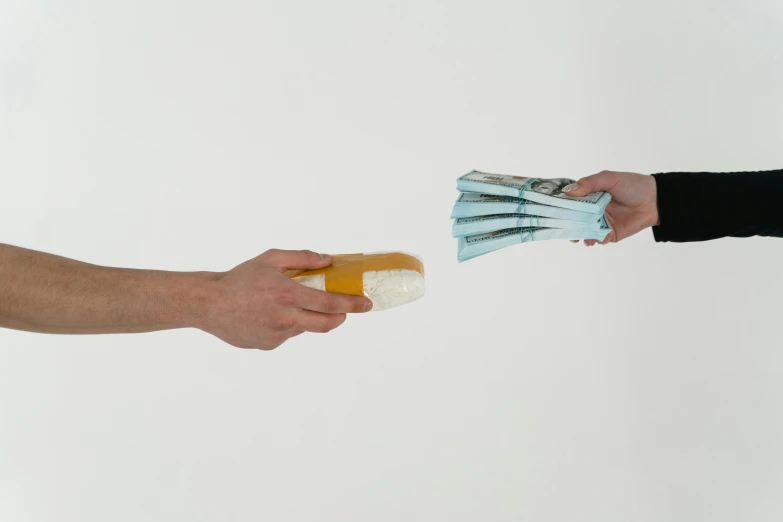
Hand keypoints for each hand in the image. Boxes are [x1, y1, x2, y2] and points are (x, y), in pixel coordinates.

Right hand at [197, 249, 372, 349]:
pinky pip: (286, 335)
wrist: (209, 304)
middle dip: (340, 317)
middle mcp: (286, 318)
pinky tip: (268, 315)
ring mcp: (277, 335)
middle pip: (326, 324)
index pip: (330, 304)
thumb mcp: (270, 259)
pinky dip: (286, 325)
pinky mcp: (268, 345)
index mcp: (288, 295)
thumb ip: (302, 258)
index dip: (352, 305)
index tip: (366, 304)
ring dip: (306, 317)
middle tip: (344, 310)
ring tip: (285, 304)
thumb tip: (328, 260)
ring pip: (304, 328)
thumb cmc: (239, 279)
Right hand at [564, 171, 658, 245]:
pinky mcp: (609, 234)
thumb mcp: (609, 178)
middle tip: (562, 228)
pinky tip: (592, 239)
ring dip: (578, 235)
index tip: (551, 210)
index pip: (570, 201)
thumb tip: (568, 192)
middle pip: (573, 218)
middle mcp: (591, 210)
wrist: (655, 200)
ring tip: (579, 236)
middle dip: (566, 224)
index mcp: (589, 195)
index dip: (560, 205)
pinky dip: (592, 240)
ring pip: (583, 231)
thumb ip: (589, 183)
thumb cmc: (632, 185)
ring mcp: (600, 222)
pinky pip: (597, 238)